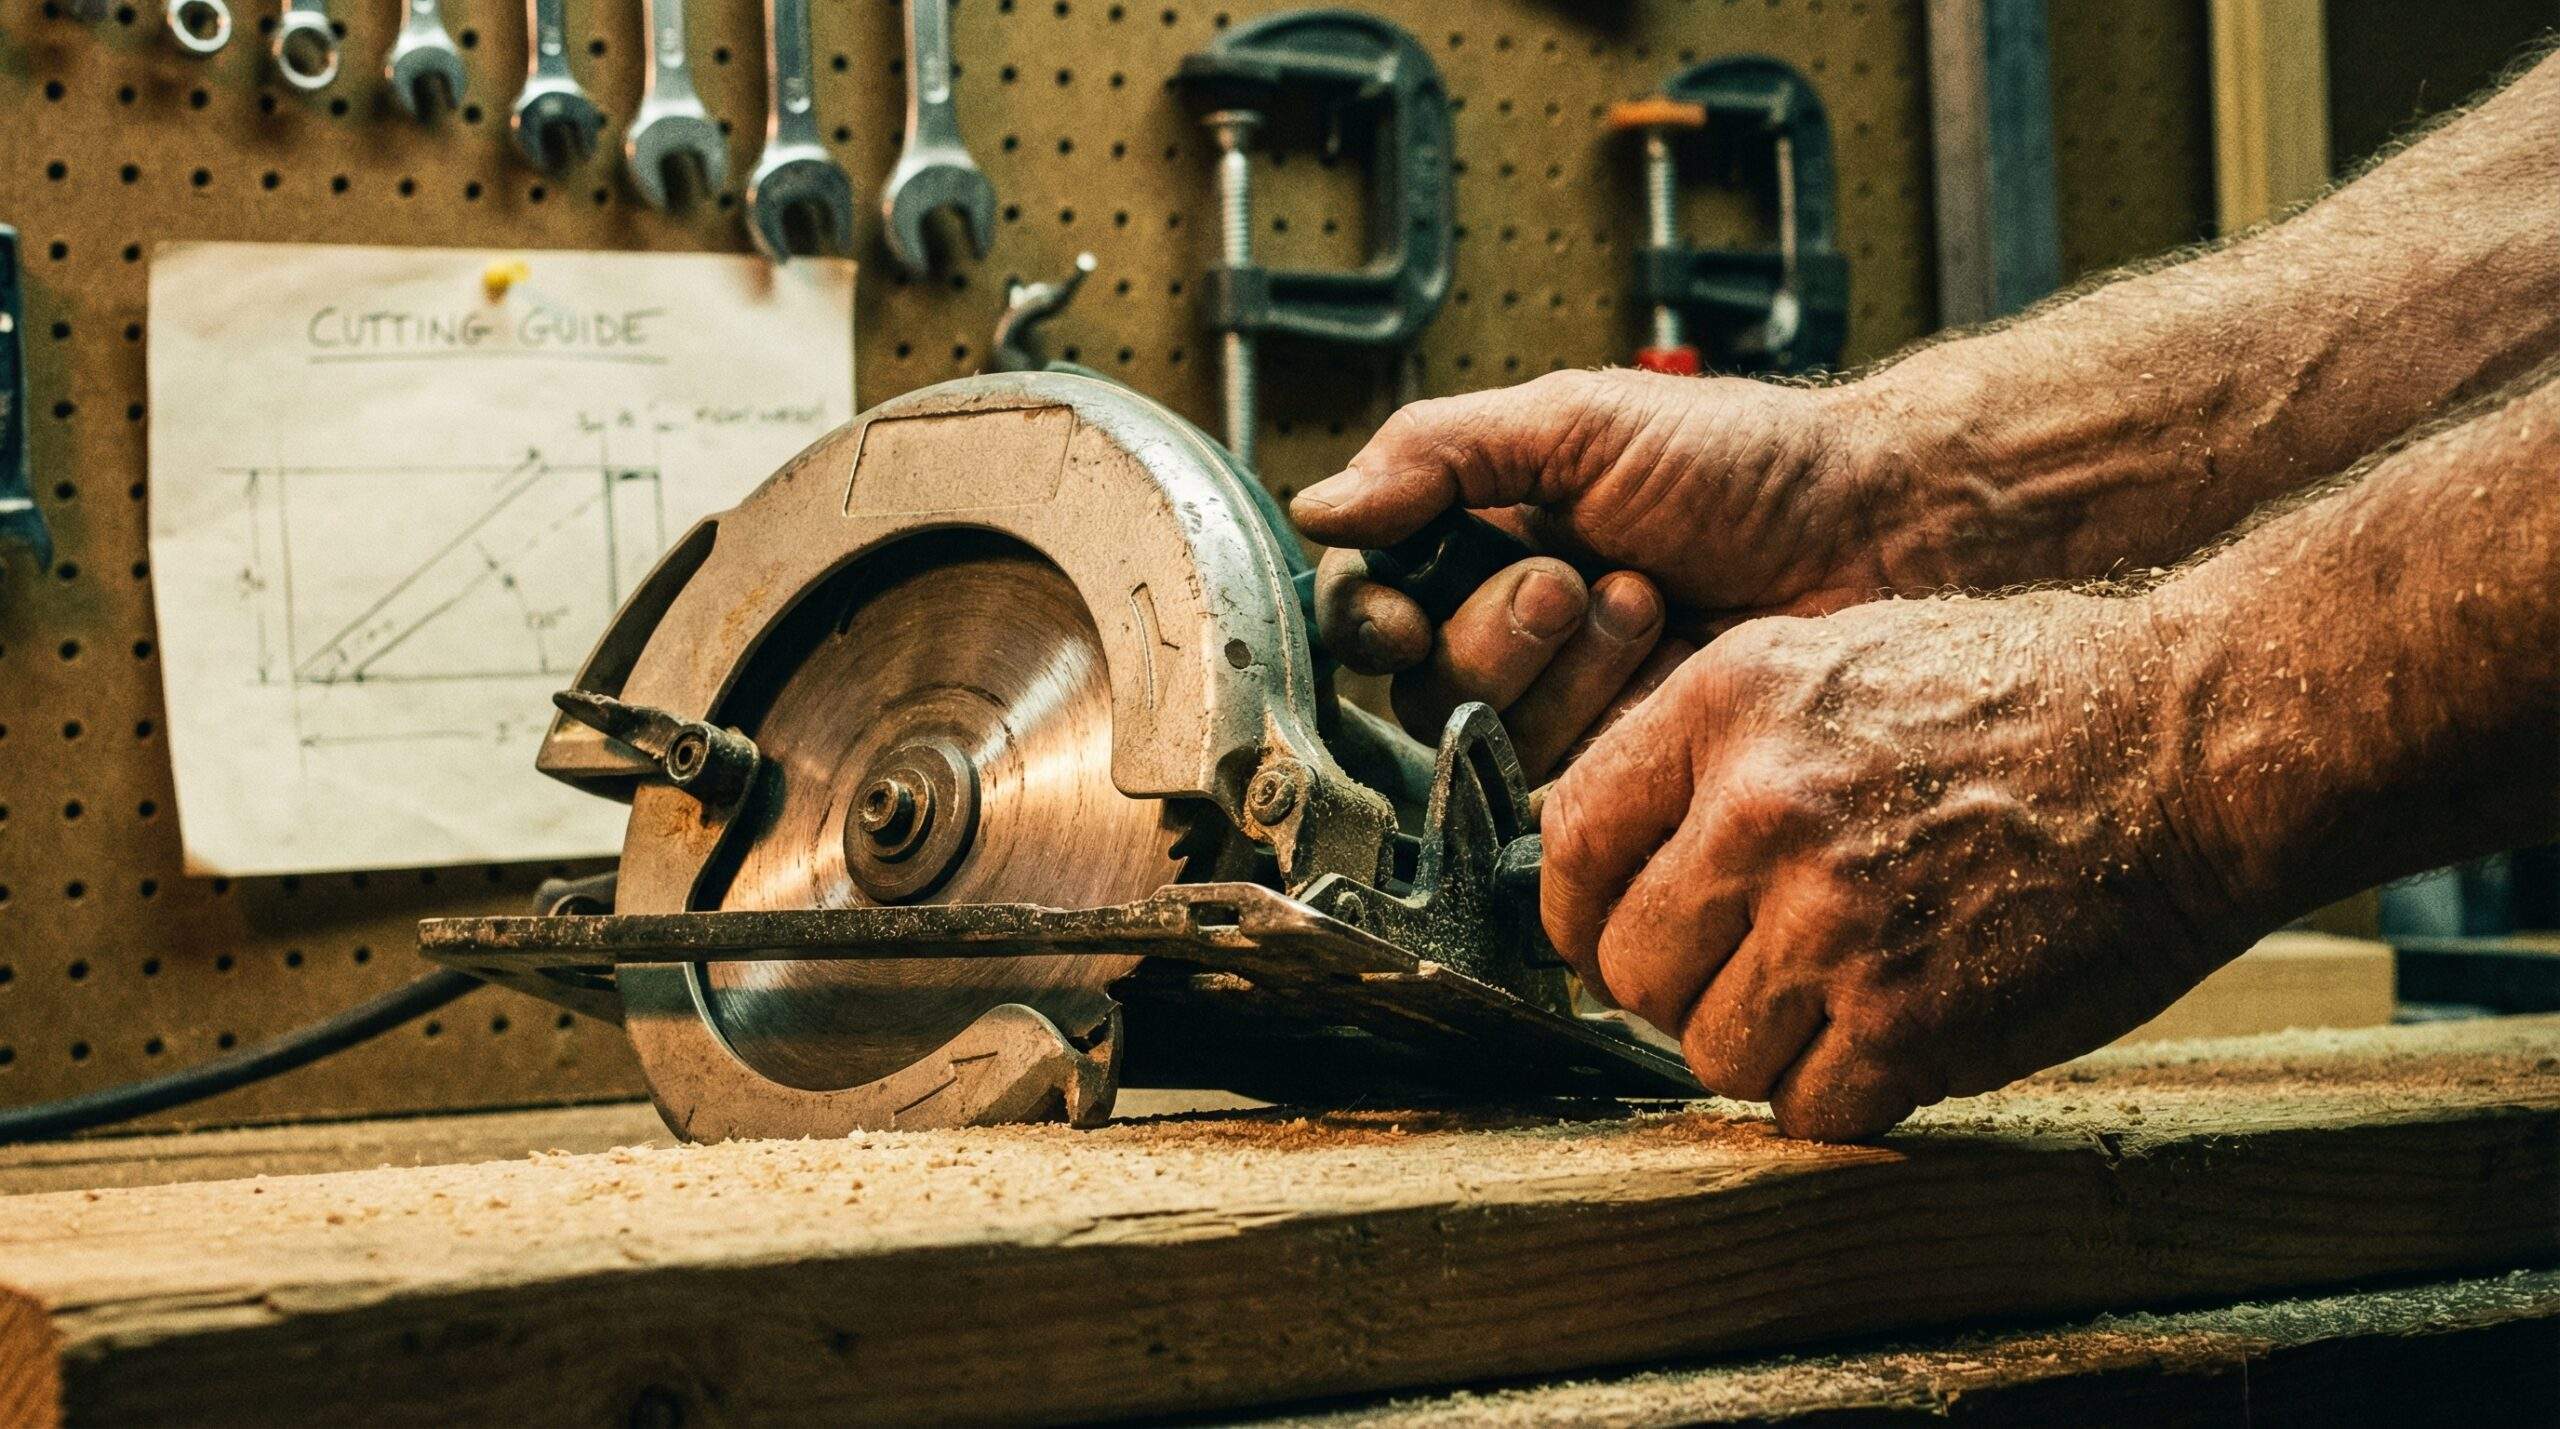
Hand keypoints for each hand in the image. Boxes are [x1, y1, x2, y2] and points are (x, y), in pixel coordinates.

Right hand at [1290, 369, 1899, 776]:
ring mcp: (1571, 707)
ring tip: (1646, 601)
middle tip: (1578, 579)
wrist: (1878, 531)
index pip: (1370, 603)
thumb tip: (1317, 507)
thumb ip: (1437, 455)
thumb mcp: (1578, 423)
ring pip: (1485, 734)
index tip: (1404, 612)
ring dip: (1562, 666)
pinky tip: (1667, 659)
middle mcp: (1513, 631)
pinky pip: (1559, 781)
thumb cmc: (1749, 462)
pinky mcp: (1627, 772)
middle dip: (1495, 632)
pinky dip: (1605, 714)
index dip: (1371, 618)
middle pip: (1420, 681)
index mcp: (1484, 541)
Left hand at [1541, 590, 2255, 1140]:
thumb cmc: (2022, 698)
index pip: (1569, 841)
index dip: (1577, 910)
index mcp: (1728, 706)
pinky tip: (1893, 1035)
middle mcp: (1763, 810)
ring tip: (1838, 996)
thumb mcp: (1831, 659)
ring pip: (1707, 1053)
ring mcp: (1835, 922)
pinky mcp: (1913, 1021)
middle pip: (1629, 965)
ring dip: (1761, 1045)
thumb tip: (1611, 859)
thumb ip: (1709, 752)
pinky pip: (1807, 1110)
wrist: (2189, 741)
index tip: (1603, 936)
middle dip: (1674, 986)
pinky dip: (1841, 1093)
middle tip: (1744, 972)